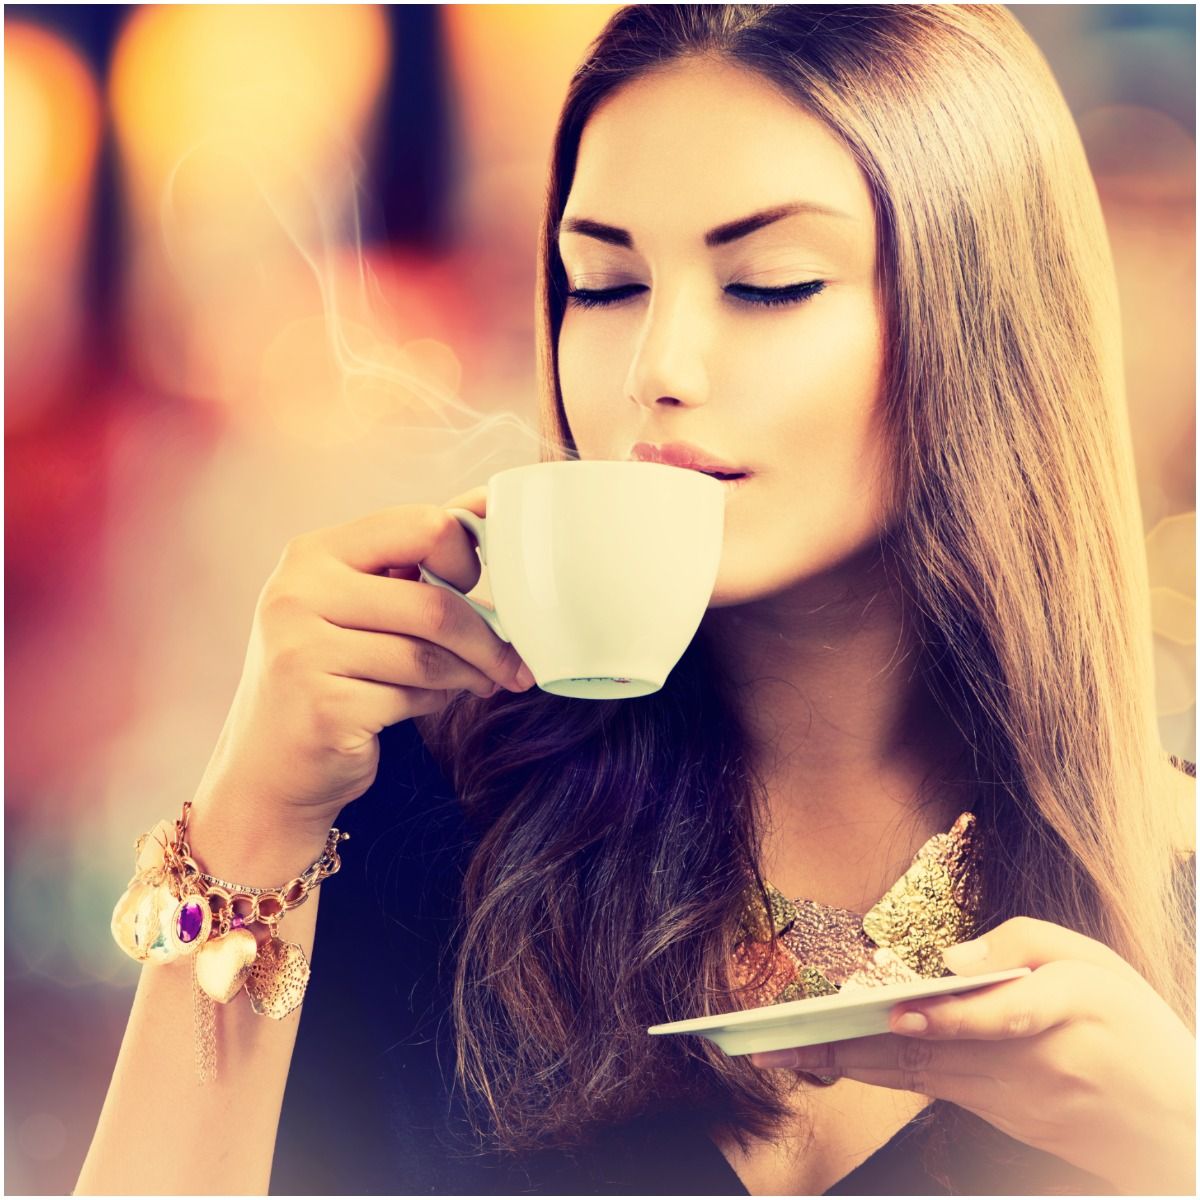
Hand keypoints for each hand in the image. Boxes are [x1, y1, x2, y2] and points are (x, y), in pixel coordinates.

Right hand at [194, 486, 532, 835]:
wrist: (269, 767)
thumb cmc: (330, 674)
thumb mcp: (356, 604)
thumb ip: (410, 561)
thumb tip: (487, 505)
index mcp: (314, 553)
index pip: (421, 525)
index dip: (466, 556)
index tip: (476, 585)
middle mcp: (297, 593)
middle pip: (434, 603)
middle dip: (487, 638)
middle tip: (512, 662)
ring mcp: (301, 650)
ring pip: (428, 656)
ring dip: (469, 674)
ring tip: (479, 682)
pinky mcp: (322, 706)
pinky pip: (413, 696)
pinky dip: (436, 702)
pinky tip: (425, 704)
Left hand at [749, 917, 1195, 1194]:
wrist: (1176, 1123)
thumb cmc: (1131, 1026)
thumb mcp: (1094, 962)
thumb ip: (1022, 943)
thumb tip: (952, 957)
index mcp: (1063, 1015)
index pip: (1003, 1018)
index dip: (952, 1018)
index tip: (900, 1013)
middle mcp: (1029, 1067)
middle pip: (933, 1055)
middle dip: (856, 1048)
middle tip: (790, 1042)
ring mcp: (1011, 1101)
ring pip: (921, 1079)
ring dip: (854, 1066)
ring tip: (794, 1053)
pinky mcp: (999, 1118)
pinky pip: (931, 1091)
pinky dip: (882, 1078)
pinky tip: (838, 1065)